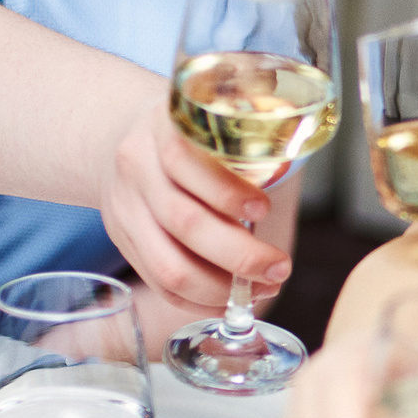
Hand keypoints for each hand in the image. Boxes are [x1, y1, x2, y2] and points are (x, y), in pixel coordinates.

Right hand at [98, 94, 290, 313]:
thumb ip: (248, 128)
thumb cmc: (191, 133)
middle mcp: (136, 168)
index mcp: (161, 128)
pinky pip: (160, 284)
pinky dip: (200, 300)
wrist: (123, 139)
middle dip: (239, 254)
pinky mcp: (123, 240)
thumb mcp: (212, 117)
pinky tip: (232, 299)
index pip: (184, 159)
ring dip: (222, 288)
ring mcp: (124, 208)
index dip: (226, 191)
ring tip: (263, 287)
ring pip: (168, 265)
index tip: (264, 208)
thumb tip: (294, 142)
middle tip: (280, 266)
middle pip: (183, 222)